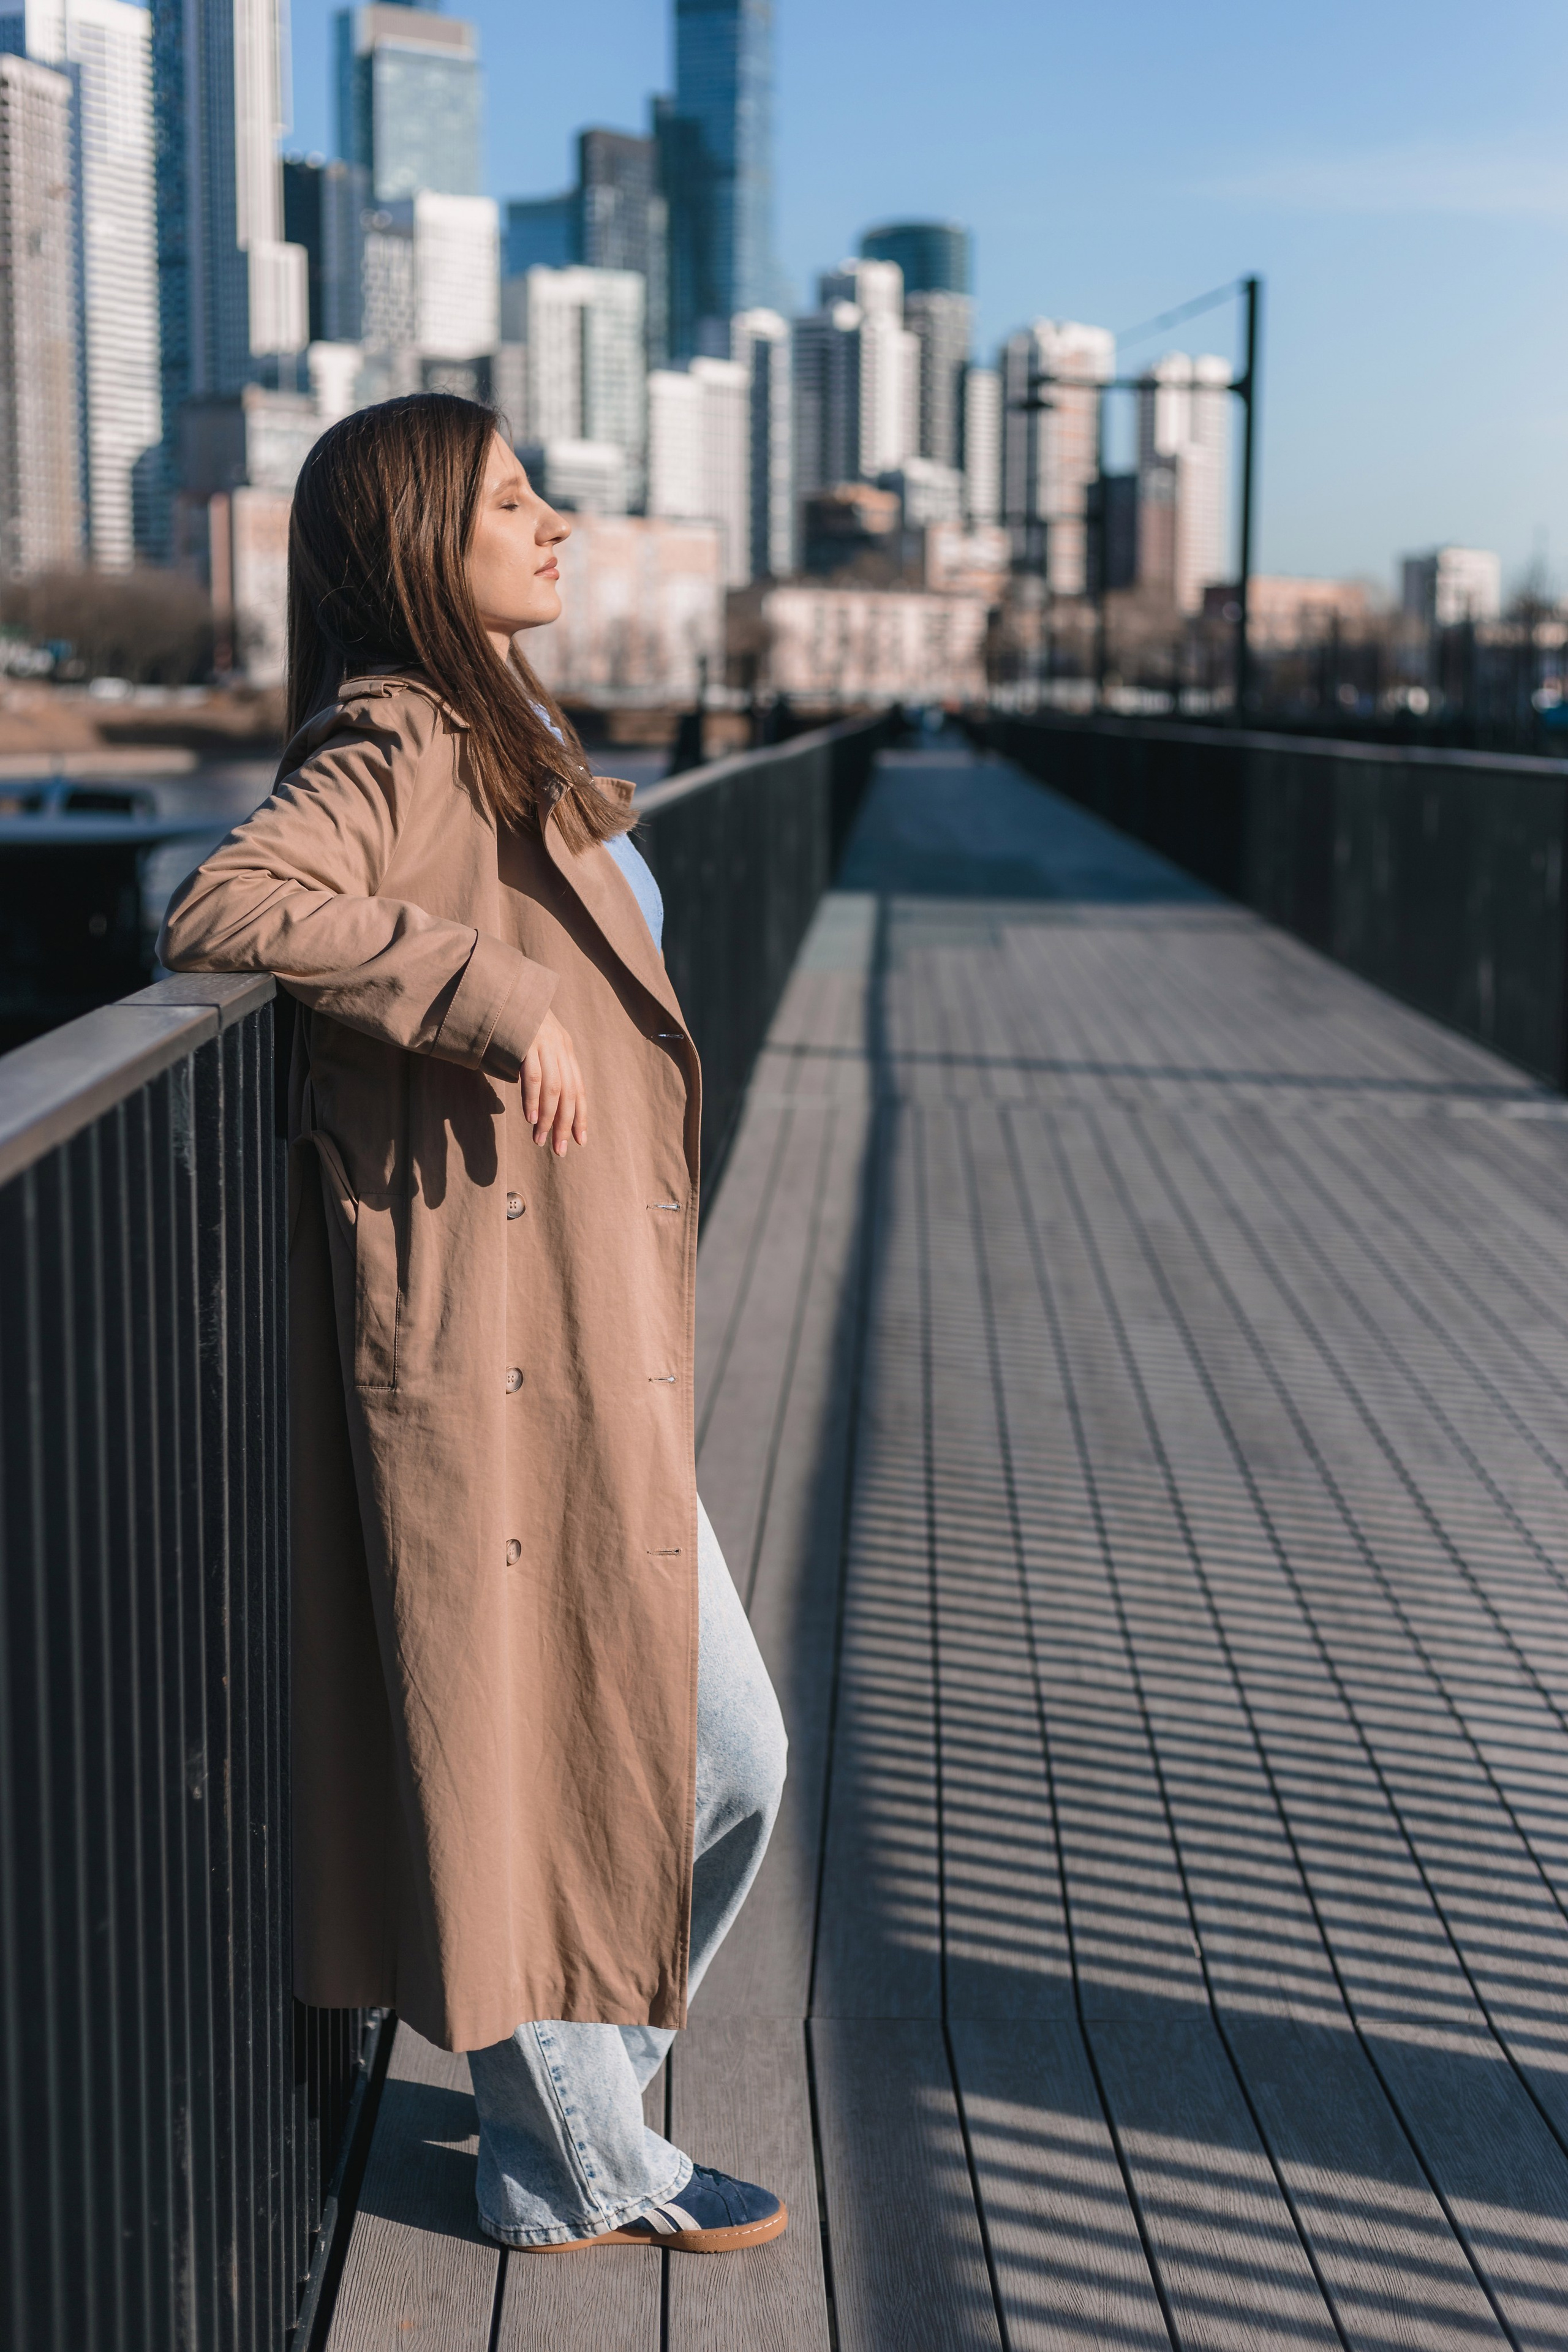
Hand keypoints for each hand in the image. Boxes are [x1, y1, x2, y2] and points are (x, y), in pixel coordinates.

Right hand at [521, 1008, 587, 1152]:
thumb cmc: (516, 1021)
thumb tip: (542, 1101)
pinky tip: (531, 1118)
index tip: (580, 1140)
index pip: (579, 1089)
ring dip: (549, 1118)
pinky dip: (533, 1099)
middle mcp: (560, 1047)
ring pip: (553, 1088)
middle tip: (561, 1150)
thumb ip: (543, 1067)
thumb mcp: (537, 1043)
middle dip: (566, 1124)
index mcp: (566, 1050)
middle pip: (569, 1093)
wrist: (504, 988)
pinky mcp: (526, 1041)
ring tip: (541, 1140)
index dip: (581, 1116)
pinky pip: (533, 1075)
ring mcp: (544, 1043)